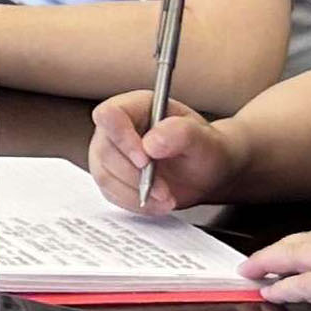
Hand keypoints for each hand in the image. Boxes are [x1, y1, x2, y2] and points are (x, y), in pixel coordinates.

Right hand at [88, 92, 234, 214]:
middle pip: (105, 150)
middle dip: (135, 176)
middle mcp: (117, 127)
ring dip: (136, 193)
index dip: (122, 138)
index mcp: (137, 106)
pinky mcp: (110, 175)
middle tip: (164, 190)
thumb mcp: (203, 140)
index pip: (110, 115)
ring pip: (104, 175)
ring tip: (166, 199)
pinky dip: (134, 204)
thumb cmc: (205, 149)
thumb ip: (181, 133)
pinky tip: (157, 203)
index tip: (145, 160)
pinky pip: (110, 193)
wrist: (206, 172)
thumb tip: (151, 143)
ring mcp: (110, 152)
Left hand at [242, 231, 310, 310]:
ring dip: (272, 263)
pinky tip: (271, 292)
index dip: (309, 245)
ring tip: (253, 272)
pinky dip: (284, 287)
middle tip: (257, 258)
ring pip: (300, 256)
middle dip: (280, 248)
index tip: (294, 252)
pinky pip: (305, 284)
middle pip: (309, 240)